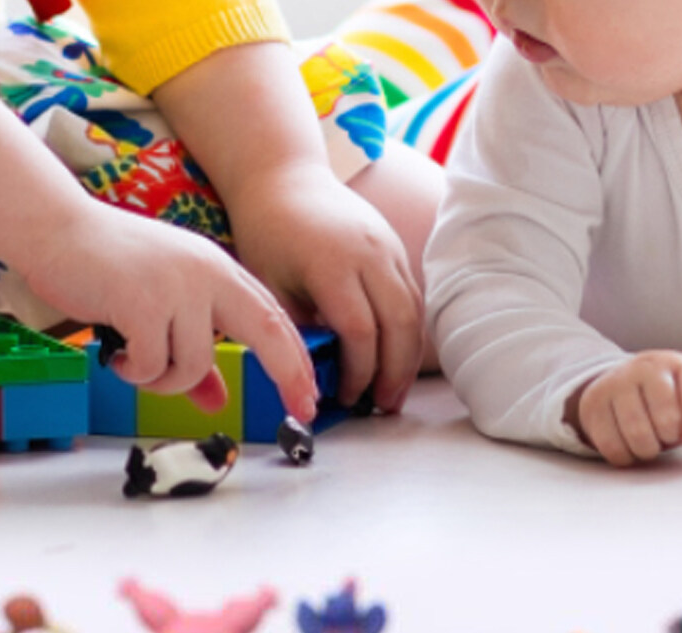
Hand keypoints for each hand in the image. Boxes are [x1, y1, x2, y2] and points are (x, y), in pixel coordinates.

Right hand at [21, 202, 317, 421]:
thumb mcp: (162, 307)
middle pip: (267, 331)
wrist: (54, 228)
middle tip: (300, 411)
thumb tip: (214, 401)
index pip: (273, 317)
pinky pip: (155, 365)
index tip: (310, 396)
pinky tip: (118, 354)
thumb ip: (191, 355)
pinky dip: (136, 373)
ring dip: (166, 380)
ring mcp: (176, 285)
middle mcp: (206, 273)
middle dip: (288, 374)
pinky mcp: (142, 301)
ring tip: (138, 361)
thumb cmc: (108, 269)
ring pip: (196, 364)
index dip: (296, 359)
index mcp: (218, 271)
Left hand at [223, 164, 423, 412]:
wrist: (284, 177)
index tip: (346, 397)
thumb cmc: (267, 233)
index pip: (361, 332)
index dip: (358, 372)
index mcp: (332, 262)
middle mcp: (369, 253)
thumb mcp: (269, 286)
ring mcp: (388, 247)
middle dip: (394, 374)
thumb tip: (317, 380)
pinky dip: (409, 334)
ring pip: (414, 314)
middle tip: (384, 407)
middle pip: (399, 326)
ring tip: (394, 392)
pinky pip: (413, 298)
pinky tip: (396, 360)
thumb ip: (297, 330)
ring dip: (408, 359)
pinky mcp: (396, 248)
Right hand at [568, 351, 681, 465]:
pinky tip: (630, 445)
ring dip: (649, 450)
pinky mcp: (593, 406)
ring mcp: (616, 384)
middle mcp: (645, 368)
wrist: (620, 388)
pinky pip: (614, 447)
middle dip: (671, 438)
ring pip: (639, 436)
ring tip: (650, 440)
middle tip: (667, 434)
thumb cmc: (670, 401)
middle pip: (667, 420)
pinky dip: (626, 456)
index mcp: (678, 365)